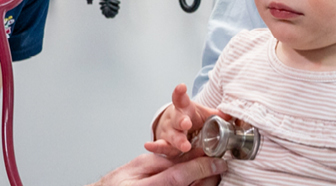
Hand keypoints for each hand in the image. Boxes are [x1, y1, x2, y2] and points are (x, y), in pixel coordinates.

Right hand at [85, 153, 225, 185]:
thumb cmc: (118, 184)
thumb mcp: (139, 164)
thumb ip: (165, 159)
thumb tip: (190, 153)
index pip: (181, 177)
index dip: (202, 167)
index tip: (218, 161)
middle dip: (209, 175)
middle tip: (216, 163)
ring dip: (206, 182)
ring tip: (208, 172)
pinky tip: (197, 180)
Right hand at [143, 84, 223, 157]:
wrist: (174, 125)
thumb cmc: (190, 117)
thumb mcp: (203, 114)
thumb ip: (217, 116)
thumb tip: (233, 114)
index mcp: (184, 108)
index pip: (181, 98)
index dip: (180, 93)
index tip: (181, 87)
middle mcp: (174, 118)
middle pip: (176, 119)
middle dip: (181, 121)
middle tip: (186, 124)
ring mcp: (168, 130)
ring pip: (171, 135)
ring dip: (177, 140)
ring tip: (184, 145)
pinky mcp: (164, 143)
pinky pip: (161, 146)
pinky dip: (156, 147)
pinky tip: (149, 146)